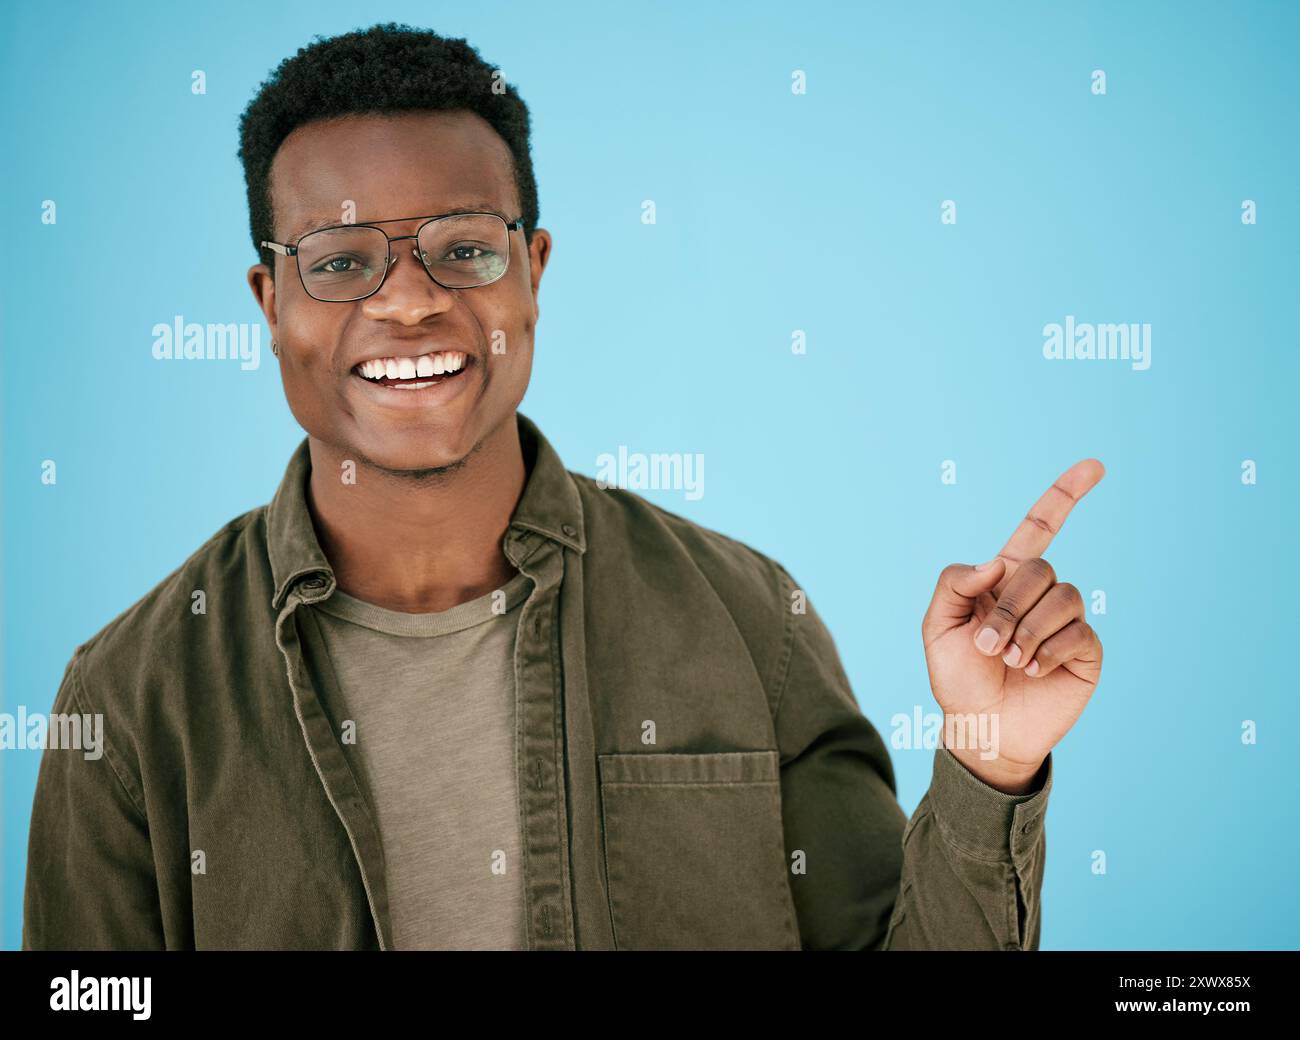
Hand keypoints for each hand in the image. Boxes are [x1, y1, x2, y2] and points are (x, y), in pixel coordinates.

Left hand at [921, 460, 1104, 792]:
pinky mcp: (1085, 650)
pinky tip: (1032, 670)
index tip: (1095, 465)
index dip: (1065, 495)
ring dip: (1026, 631)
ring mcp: (1066, 620)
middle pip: (1039, 567)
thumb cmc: (957, 677)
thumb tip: (997, 562)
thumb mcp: (937, 626)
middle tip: (987, 645)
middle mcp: (1040, 594)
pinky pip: (1078, 631)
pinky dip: (1048, 650)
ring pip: (1062, 596)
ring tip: (1008, 661)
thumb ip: (953, 583)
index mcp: (1004, 579)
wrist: (980, 727)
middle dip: (1008, 607)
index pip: (1040, 528)